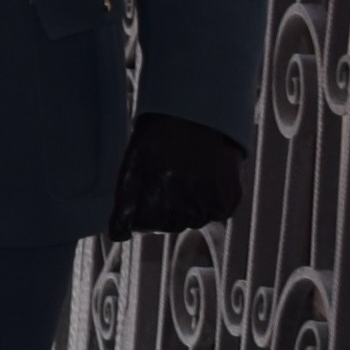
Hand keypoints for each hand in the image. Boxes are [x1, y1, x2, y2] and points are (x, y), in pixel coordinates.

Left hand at [105, 109, 247, 238]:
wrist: (198, 113)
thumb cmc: (159, 138)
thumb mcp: (133, 163)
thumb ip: (124, 202)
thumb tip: (119, 236)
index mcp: (155, 189)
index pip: (144, 226)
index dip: (143, 213)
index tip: (147, 195)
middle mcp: (183, 196)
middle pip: (171, 225)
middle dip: (166, 211)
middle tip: (170, 181)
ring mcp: (210, 198)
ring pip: (195, 222)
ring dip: (190, 208)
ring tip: (188, 178)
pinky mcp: (231, 195)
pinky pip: (219, 214)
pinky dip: (212, 204)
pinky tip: (206, 181)